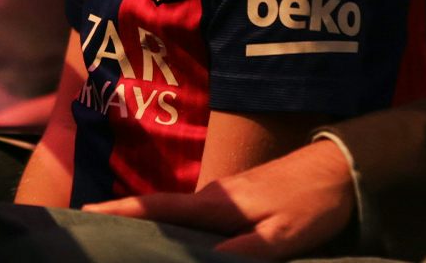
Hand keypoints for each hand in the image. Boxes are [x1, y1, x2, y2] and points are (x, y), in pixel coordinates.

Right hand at [81, 140, 354, 258]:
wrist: (340, 170)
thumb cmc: (310, 203)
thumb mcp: (282, 234)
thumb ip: (246, 249)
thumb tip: (207, 261)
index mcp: (217, 204)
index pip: (158, 206)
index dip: (120, 209)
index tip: (85, 210)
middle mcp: (213, 197)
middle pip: (158, 211)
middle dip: (122, 218)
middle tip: (88, 232)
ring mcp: (223, 198)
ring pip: (177, 216)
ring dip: (148, 224)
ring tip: (120, 241)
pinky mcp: (236, 204)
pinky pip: (195, 218)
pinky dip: (174, 226)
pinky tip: (171, 241)